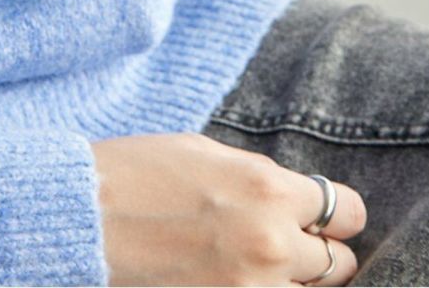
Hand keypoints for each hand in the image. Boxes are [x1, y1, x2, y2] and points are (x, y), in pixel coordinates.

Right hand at [89, 130, 367, 285]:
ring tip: (245, 264)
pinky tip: (228, 277)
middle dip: (312, 254)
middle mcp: (270, 241)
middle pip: (339, 264)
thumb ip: (258, 177)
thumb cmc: (133, 174)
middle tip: (278, 246)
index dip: (331, 215)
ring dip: (287, 281)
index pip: (348, 211)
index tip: (313, 219)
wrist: (80, 219)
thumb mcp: (203, 152)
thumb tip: (293, 198)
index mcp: (266, 187)